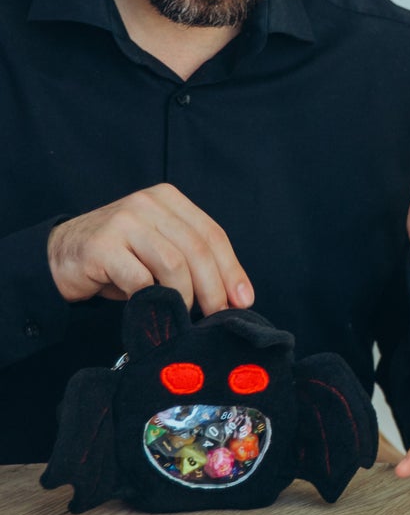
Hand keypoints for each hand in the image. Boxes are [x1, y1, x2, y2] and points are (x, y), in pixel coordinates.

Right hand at [46, 184, 252, 315]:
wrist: (59, 257)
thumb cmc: (119, 258)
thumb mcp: (161, 249)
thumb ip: (193, 260)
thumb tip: (235, 295)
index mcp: (169, 199)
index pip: (212, 234)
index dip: (232, 269)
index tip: (244, 300)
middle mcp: (148, 204)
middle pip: (197, 249)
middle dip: (214, 288)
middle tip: (218, 315)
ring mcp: (124, 222)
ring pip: (174, 264)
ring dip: (185, 296)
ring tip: (184, 314)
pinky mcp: (102, 246)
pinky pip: (141, 279)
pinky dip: (153, 299)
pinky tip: (153, 309)